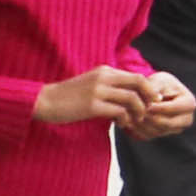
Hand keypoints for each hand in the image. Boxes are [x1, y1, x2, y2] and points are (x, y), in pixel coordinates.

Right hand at [41, 66, 187, 130]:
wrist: (45, 101)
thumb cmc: (68, 96)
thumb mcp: (90, 83)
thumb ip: (108, 85)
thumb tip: (129, 94)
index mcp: (104, 71)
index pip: (136, 76)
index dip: (148, 89)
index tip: (151, 101)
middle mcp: (103, 77)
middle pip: (139, 83)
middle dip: (149, 98)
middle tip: (150, 110)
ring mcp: (98, 91)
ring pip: (132, 98)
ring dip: (138, 112)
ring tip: (135, 120)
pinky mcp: (92, 106)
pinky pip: (119, 112)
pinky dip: (125, 119)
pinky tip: (122, 124)